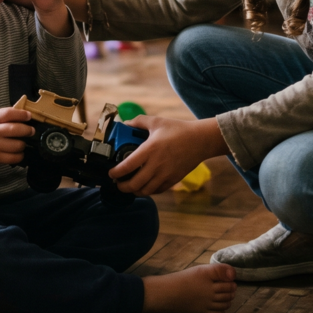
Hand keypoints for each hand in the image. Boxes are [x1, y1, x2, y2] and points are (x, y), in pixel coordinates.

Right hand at [0, 108, 33, 168]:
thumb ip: (5, 116)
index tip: (29, 116)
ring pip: (17, 145)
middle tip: (31, 131)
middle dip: (27, 130)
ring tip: (21, 143)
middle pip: (15, 129)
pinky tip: (18, 152)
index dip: (21, 114)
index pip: (8, 113)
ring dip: (23, 144)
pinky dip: (20, 155)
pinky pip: (14, 157)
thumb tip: (25, 115)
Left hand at [108, 116, 227, 195]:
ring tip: (130, 187)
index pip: (127, 166)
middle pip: (134, 184)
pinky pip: (158, 191)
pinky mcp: (173, 180)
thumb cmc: (179, 130)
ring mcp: (165, 174)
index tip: (111, 173)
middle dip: (122, 187)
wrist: (201, 140)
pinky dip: (149, 191)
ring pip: (145, 191)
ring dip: (135, 191)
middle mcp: (156, 165)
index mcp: (150, 150)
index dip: (116, 173)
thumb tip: (125, 124)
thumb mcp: (157, 121)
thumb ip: (139, 121)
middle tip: (118, 183)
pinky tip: (145, 186)